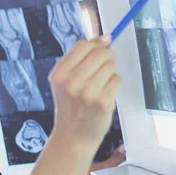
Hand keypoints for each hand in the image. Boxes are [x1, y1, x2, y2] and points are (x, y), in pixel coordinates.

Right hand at [48, 36, 120, 155]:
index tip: (100, 49)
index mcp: (59, 74)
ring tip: (100, 85)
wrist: (73, 136)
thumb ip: (80, 59)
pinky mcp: (103, 102)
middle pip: (100, 53)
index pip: (83, 45)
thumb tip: (105, 38)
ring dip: (110, 72)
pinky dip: (114, 85)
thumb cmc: (71, 106)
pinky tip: (105, 94)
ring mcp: (87, 93)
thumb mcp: (65, 81)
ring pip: (110, 65)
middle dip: (106, 57)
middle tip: (102, 69)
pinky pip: (117, 80)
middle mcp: (71, 83)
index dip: (95, 45)